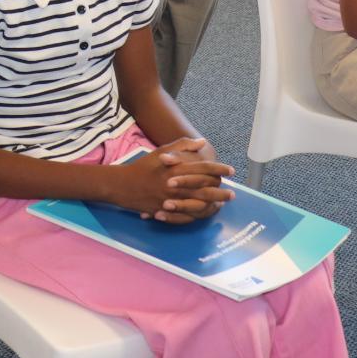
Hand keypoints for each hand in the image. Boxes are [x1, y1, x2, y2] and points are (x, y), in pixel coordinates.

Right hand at [110, 138, 233, 221]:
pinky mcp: (166, 211)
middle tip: (233, 193)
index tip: (230, 171)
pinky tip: (206, 212)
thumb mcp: (161, 151)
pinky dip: (199, 214)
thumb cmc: (143, 167)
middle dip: (222, 190)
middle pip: (205, 188)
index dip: (219, 169)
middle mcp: (176, 185)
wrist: (123, 185)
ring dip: (214, 204)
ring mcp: (171, 199)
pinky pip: (187, 216)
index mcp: (176, 168)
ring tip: (223, 203)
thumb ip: (182, 145)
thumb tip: (202, 142)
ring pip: (199, 204)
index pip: (204, 168)